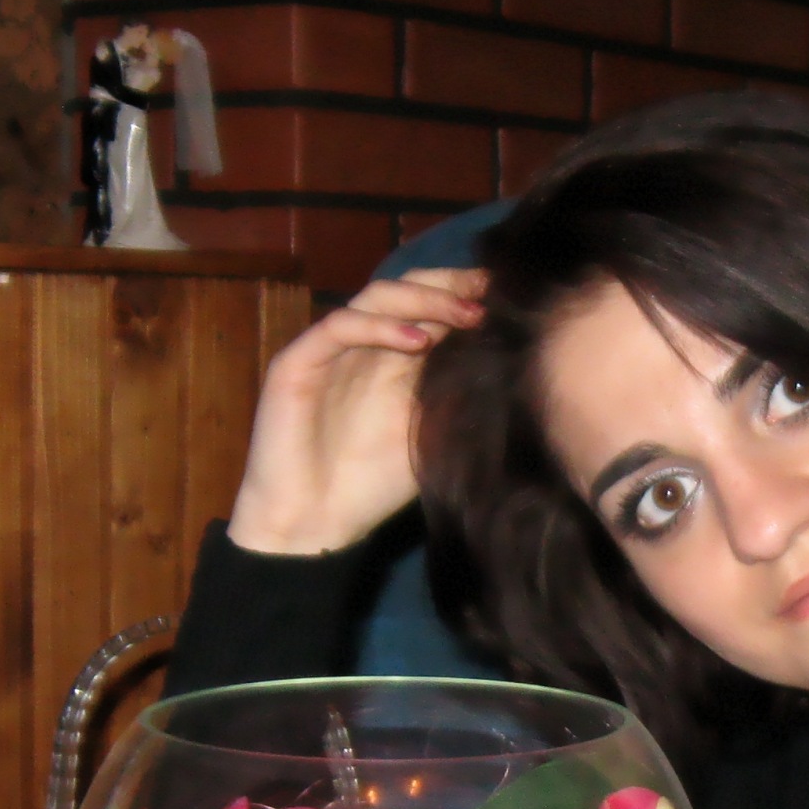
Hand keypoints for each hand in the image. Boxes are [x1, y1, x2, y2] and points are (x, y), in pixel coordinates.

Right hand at [226, 267, 485, 554]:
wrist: (314, 524)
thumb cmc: (373, 486)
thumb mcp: (431, 434)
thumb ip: (457, 394)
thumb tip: (510, 358)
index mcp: (395, 358)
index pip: (432, 307)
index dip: (466, 294)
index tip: (508, 294)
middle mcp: (364, 345)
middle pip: (407, 288)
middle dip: (450, 285)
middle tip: (488, 292)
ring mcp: (330, 350)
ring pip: (376, 296)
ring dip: (424, 300)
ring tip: (465, 314)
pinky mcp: (297, 362)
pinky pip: (339, 326)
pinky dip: (381, 327)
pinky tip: (419, 340)